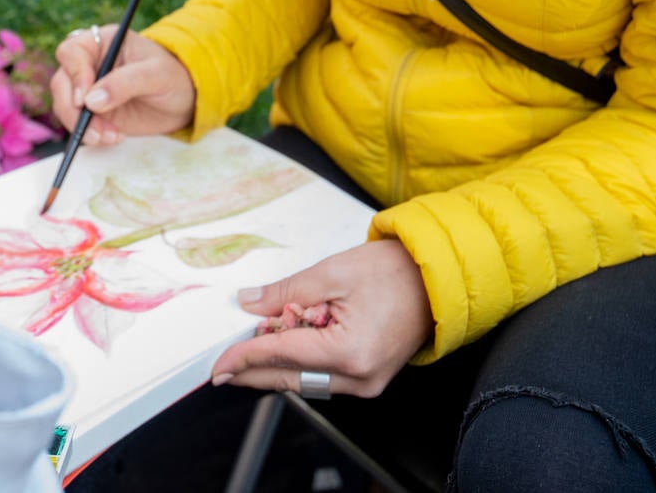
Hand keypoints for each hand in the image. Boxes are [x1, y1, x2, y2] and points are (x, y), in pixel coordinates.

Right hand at [49, 25, 195, 144]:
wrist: (183, 100)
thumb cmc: (173, 77)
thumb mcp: (156, 75)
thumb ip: (125, 83)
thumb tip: (92, 101)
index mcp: (103, 42)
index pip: (72, 52)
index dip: (75, 74)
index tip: (86, 99)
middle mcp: (90, 63)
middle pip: (62, 81)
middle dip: (74, 108)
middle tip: (95, 127)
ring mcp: (89, 88)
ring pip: (65, 106)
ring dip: (81, 125)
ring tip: (110, 136)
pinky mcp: (92, 111)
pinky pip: (77, 124)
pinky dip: (90, 135)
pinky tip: (114, 137)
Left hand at [211, 239, 433, 397]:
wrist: (435, 278)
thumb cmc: (394, 271)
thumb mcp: (333, 272)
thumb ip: (287, 292)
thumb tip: (250, 304)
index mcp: (350, 352)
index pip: (283, 357)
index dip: (246, 358)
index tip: (219, 362)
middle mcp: (359, 378)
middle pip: (291, 378)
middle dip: (254, 371)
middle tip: (222, 367)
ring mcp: (366, 384)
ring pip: (305, 381)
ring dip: (275, 366)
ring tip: (250, 348)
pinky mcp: (369, 378)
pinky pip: (323, 377)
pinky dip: (299, 363)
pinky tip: (282, 347)